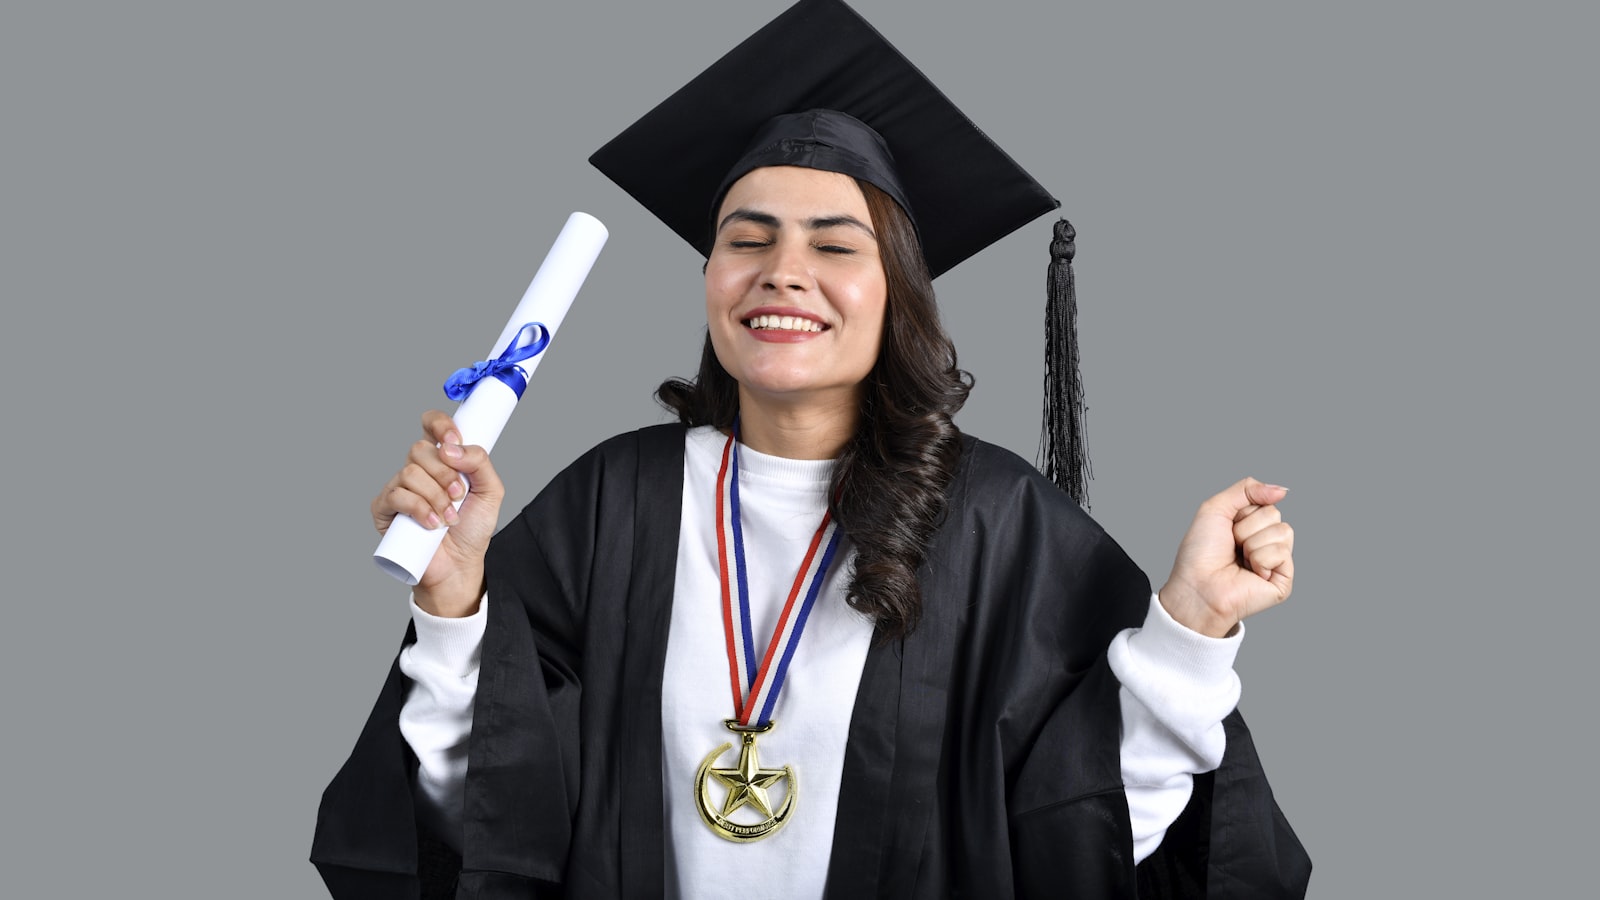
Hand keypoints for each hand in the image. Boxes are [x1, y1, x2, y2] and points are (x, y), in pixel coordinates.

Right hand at [372, 410, 503, 616]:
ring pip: (410, 472)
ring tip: (448, 517)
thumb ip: (480, 462)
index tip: (455, 439)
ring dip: (436, 496)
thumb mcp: (490, 491)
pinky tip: (432, 524)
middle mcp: (417, 469)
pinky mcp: (384, 509)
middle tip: (459, 495)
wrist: (459, 564)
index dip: (440, 425)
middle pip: (419, 449)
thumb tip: (452, 448)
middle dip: (445, 474)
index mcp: (441, 458)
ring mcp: (398, 488)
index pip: (431, 425)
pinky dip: (420, 509)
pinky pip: (397, 496)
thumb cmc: (472, 528)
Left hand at [1158, 477, 1294, 637]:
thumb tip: (1281, 489)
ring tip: (1240, 560)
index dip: (1242, 512)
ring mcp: (1276, 561)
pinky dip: (1260, 560)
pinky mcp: (1283, 580)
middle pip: (1274, 514)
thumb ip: (1247, 489)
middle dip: (1247, 527)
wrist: (1197, 586)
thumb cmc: (1200, 553)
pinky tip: (1250, 573)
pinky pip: (1282, 552)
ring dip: (1252, 544)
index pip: (1264, 501)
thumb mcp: (1216, 508)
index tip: (1226, 528)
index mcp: (1251, 525)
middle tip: (1232, 546)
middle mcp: (1265, 541)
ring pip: (1282, 531)